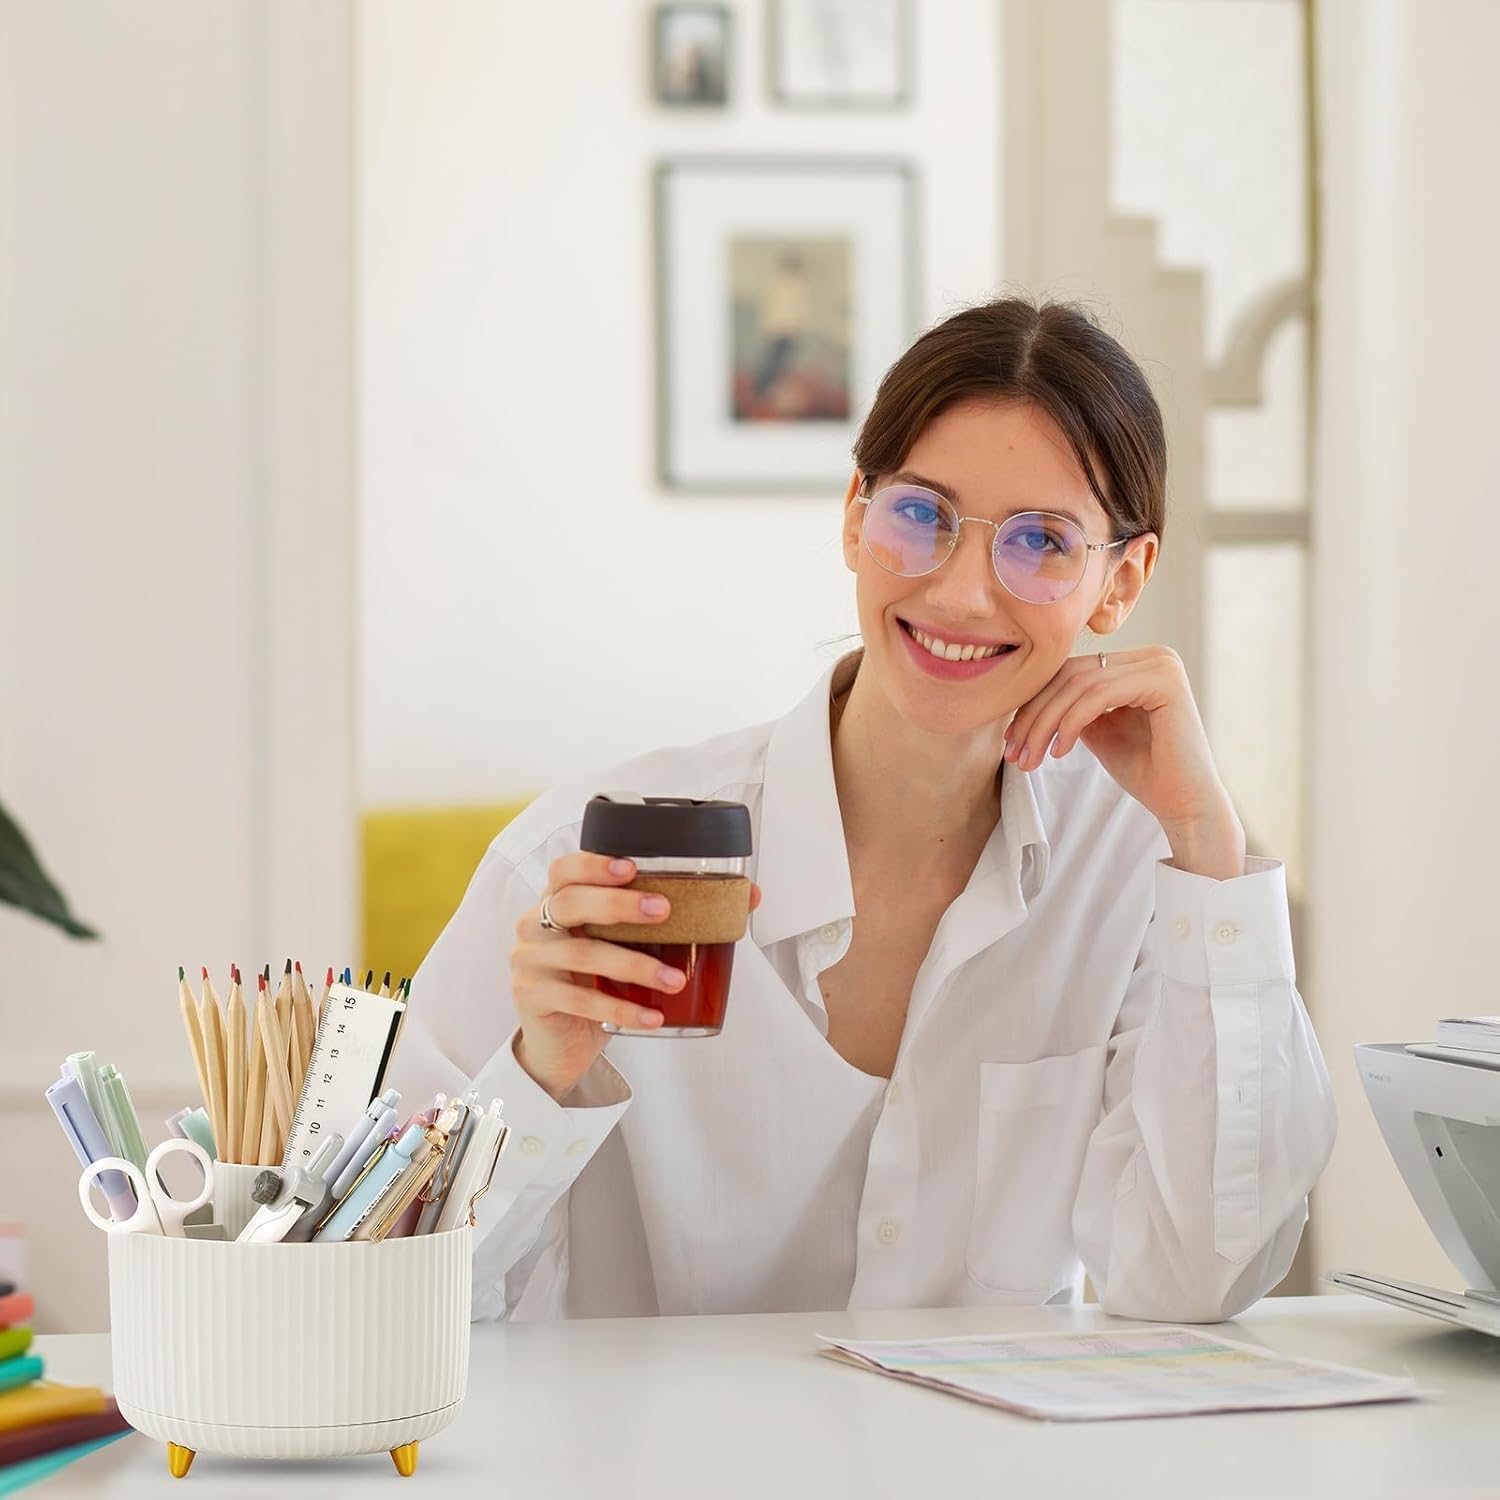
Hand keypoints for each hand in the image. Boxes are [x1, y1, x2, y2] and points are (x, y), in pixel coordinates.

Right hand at [511, 852, 762, 1099]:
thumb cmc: (600, 982)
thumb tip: (747, 896)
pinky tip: (651, 1016)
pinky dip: (620, 1009)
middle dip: (618, 903)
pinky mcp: (532, 999)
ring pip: (580, 954)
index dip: (594, 863)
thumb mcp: (628, 947)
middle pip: (569, 902)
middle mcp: (536, 925)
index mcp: (558, 902)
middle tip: (664, 911)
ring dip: (634, 966)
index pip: (564, 870)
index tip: (633, 866)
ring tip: (674, 980)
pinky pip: (578, 1001)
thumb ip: (672, 921)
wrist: (560, 1043)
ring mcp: (530, 962)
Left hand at [1002, 647, 1245, 878]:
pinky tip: (1059, 752)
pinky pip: (1099, 695)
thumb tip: (1025, 698)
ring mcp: (1161, 664)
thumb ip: (1071, 707)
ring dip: (1045, 723)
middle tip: (1014, 753)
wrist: (1184, 804)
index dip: (1034, 703)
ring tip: (1031, 759)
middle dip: (1034, 715)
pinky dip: (1070, 723)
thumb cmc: (1144, 771)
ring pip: (1079, 684)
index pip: (1070, 671)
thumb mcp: (1097, 730)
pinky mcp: (1164, 682)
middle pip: (1071, 674)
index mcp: (1136, 663)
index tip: (1011, 740)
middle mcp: (1152, 655)